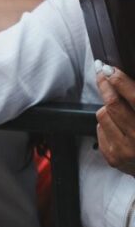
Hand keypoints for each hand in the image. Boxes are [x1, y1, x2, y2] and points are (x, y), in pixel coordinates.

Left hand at [95, 61, 134, 176]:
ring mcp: (125, 150)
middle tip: (103, 73)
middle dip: (105, 85)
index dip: (120, 80)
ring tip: (121, 114)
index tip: (109, 69)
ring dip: (108, 109)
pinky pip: (100, 129)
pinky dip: (107, 125)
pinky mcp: (113, 158)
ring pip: (103, 115)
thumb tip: (119, 77)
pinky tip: (120, 130)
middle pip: (113, 104)